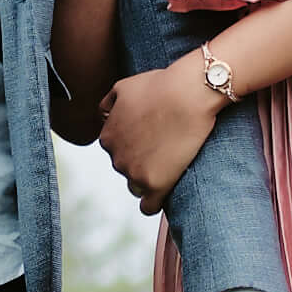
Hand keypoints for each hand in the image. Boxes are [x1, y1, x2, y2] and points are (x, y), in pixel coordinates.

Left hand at [99, 56, 223, 212]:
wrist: (187, 93)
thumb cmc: (162, 85)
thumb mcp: (124, 86)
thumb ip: (109, 105)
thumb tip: (103, 117)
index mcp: (107, 137)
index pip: (117, 151)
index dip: (136, 146)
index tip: (154, 139)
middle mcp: (115, 157)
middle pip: (127, 169)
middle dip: (143, 162)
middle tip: (167, 147)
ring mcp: (133, 172)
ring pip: (137, 186)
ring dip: (150, 180)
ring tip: (171, 165)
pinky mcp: (154, 185)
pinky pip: (148, 206)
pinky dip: (154, 202)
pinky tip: (165, 193)